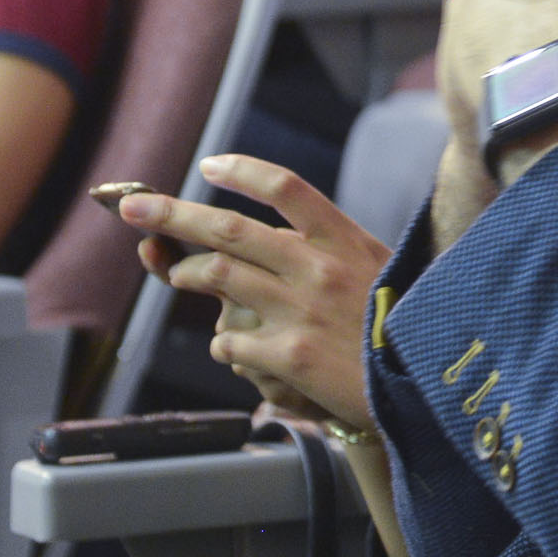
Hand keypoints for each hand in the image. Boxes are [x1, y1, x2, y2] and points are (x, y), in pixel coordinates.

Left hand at [118, 155, 389, 430]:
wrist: (425, 390)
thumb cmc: (399, 328)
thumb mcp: (378, 271)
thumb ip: (330, 250)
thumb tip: (271, 239)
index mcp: (342, 240)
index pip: (285, 188)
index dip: (242, 172)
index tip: (209, 166)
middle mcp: (318, 268)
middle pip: (229, 228)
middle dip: (172, 214)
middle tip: (132, 208)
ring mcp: (301, 311)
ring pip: (217, 276)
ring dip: (186, 273)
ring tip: (178, 274)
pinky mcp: (288, 355)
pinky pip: (229, 341)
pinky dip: (223, 343)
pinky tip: (236, 348)